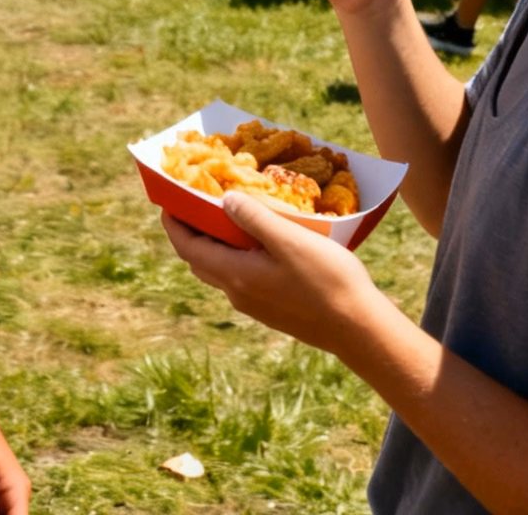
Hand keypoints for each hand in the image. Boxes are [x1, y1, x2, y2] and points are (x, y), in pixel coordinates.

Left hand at [161, 193, 380, 356]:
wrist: (359, 330)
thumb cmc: (326, 280)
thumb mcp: (289, 239)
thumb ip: (253, 218)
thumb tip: (224, 200)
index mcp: (235, 275)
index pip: (188, 248)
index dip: (173, 223)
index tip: (168, 198)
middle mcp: (238, 294)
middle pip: (200, 260)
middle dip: (191, 231)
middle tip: (195, 200)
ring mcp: (256, 305)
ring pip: (221, 270)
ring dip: (215, 243)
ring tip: (226, 214)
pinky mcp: (273, 310)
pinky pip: (241, 277)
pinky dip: (236, 255)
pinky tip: (258, 241)